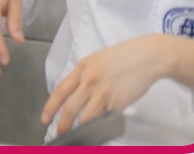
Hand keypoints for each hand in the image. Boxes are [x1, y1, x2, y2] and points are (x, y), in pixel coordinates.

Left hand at [41, 35, 193, 135]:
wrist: (148, 57)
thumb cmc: (123, 57)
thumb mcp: (96, 60)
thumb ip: (84, 75)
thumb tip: (74, 92)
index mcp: (82, 68)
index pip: (60, 90)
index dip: (50, 107)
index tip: (45, 118)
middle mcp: (90, 81)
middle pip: (70, 109)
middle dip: (62, 125)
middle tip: (60, 133)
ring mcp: (104, 93)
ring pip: (86, 118)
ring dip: (80, 129)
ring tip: (78, 135)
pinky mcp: (119, 103)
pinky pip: (106, 119)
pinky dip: (101, 126)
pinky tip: (100, 129)